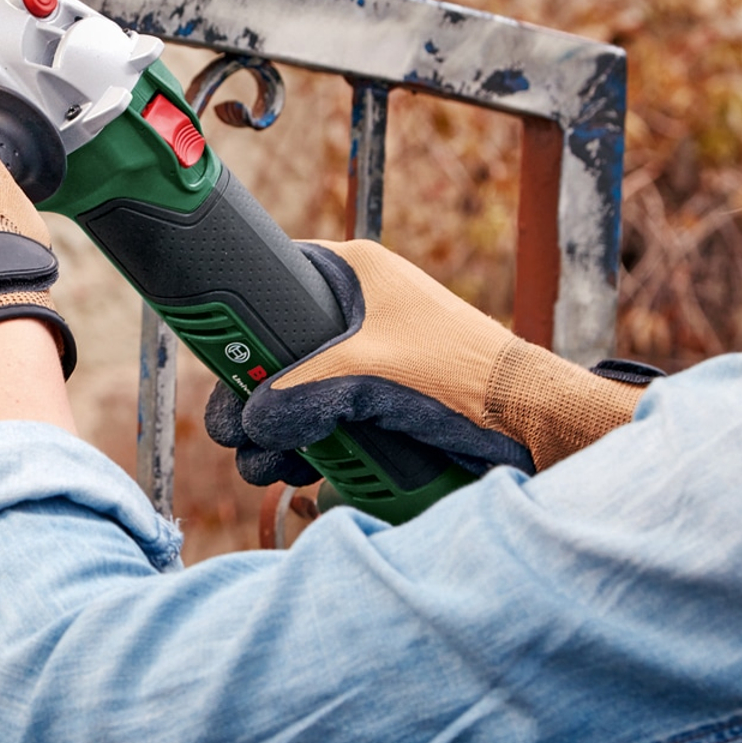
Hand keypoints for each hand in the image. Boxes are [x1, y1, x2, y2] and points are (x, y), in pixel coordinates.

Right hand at [205, 240, 654, 484]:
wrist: (527, 425)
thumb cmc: (465, 376)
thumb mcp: (369, 374)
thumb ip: (303, 392)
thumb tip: (253, 424)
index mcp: (353, 274)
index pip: (269, 279)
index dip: (236, 318)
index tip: (214, 355)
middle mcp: (355, 309)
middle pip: (271, 349)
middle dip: (251, 398)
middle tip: (237, 433)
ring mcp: (364, 355)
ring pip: (292, 390)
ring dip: (273, 431)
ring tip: (271, 464)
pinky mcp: (375, 397)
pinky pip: (321, 416)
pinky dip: (304, 443)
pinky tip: (301, 468)